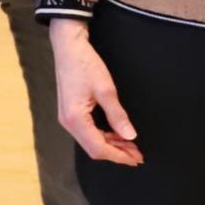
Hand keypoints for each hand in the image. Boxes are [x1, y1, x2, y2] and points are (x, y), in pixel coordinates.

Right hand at [50, 18, 141, 165]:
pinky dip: (103, 135)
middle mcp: (68, 122)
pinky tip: (116, 134)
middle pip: (94, 148)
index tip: (135, 158)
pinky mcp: (70, 112)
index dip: (119, 156)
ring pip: (91, 141)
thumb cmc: (85, 64)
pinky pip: (87, 131)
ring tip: (130, 145)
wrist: (68, 46)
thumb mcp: (106, 89)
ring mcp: (67, 118)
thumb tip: (130, 136)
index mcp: (75, 119)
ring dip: (111, 144)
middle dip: (117, 152)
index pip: (99, 148)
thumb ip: (118, 115)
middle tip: (137, 154)